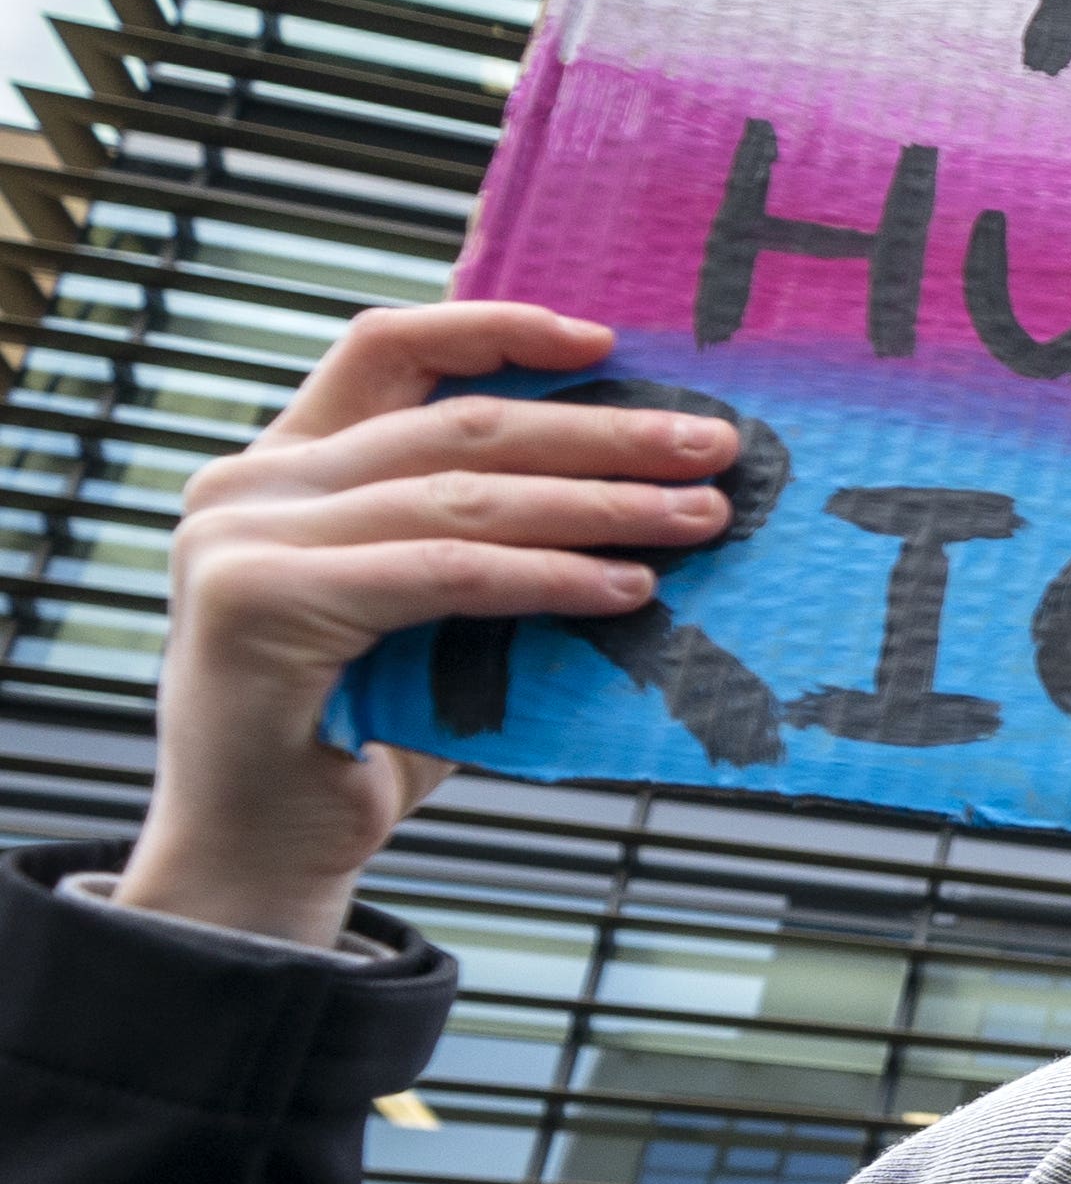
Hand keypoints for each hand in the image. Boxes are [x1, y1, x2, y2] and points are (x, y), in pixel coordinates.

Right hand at [120, 305, 733, 946]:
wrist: (262, 856)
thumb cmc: (364, 735)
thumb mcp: (429, 612)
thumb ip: (484, 540)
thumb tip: (643, 485)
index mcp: (281, 465)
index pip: (387, 349)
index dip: (497, 328)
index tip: (607, 339)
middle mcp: (248, 485)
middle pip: (456, 422)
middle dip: (601, 430)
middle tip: (714, 446)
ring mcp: (243, 538)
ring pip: (462, 494)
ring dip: (600, 504)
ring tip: (702, 517)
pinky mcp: (261, 601)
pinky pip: (445, 572)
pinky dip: (548, 575)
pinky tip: (631, 589)